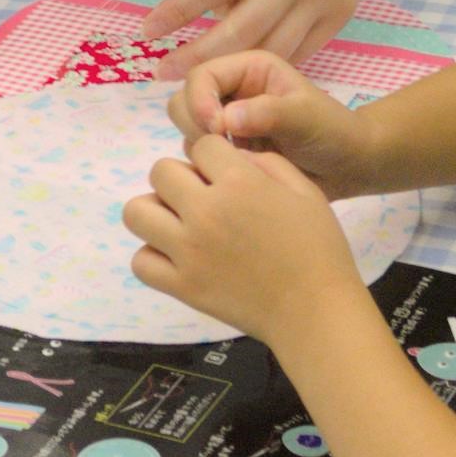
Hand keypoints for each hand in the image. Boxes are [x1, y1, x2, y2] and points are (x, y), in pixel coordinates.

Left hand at [124, 132, 371, 346]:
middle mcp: (205, 211)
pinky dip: (153, 257)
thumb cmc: (318, 248)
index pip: (200, 146)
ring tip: (180, 225)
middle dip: (181, 178)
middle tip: (202, 198)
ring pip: (137, 212)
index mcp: (239, 183)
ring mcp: (188, 250)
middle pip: (160, 172)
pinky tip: (177, 258)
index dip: (214, 157)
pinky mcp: (181, 286)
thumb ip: (267, 163)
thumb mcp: (305, 190)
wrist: (314, 310)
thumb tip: (232, 157)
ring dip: (156, 212)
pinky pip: (141, 261)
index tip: (227, 175)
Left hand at [145, 0, 375, 74]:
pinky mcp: (340, 12)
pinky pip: (301, 51)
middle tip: (165, 72)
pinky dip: (270, 62)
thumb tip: (212, 10)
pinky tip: (246, 69)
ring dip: (233, 69)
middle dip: (199, 56)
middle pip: (241, 28)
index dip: (177, 11)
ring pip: (272, 49)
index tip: (148, 30)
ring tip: (202, 80)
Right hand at [171, 49, 370, 191]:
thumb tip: (226, 119)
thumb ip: (268, 113)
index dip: (200, 100)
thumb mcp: (306, 118)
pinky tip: (234, 176)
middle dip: (195, 123)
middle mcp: (232, 92)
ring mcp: (226, 122)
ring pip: (186, 129)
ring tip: (234, 162)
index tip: (216, 129)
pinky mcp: (226, 151)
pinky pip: (198, 156)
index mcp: (249, 70)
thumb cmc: (333, 133)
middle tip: (222, 148)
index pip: (202, 74)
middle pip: (184, 99)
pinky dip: (206, 166)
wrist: (347, 167)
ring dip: (200, 146)